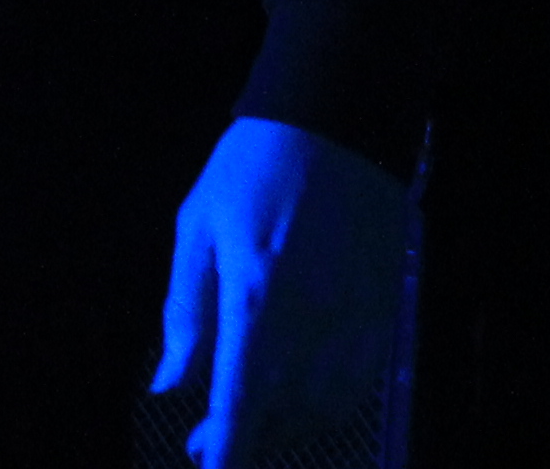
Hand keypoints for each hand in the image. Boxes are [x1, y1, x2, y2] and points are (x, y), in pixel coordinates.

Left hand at [152, 116, 405, 466]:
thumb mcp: (197, 224)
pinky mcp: (382, 310)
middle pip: (279, 416)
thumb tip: (167, 382)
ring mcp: (353, 317)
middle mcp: (310, 320)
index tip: (209, 467)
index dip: (226, 450)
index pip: (239, 403)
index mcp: (255, 298)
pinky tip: (298, 398)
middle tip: (207, 440)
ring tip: (250, 417)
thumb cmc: (254, 164)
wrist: (338, 115)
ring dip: (282, 426)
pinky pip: (355, 384)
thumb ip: (185, 312)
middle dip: (243, 440)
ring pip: (319, 408)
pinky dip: (324, 406)